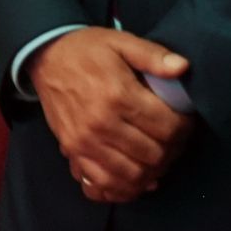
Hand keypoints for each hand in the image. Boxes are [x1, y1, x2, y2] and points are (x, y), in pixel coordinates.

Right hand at [25, 28, 193, 203]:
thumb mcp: (121, 42)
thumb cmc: (87, 49)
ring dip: (153, 171)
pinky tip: (138, 177)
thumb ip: (153, 55)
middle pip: (154, 154)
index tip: (185, 120)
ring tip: (159, 156)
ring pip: (133, 175)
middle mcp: (102, 123)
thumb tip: (183, 68)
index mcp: (118, 94)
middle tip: (175, 139)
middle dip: (173, 150)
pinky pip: (104, 184)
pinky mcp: (73, 152)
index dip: (185, 128)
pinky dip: (125, 188)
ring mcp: (85, 142)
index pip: (167, 127)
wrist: (45, 56)